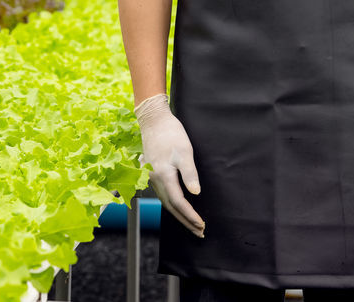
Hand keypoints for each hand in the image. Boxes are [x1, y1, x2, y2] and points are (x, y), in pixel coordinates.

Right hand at [135, 94, 204, 237]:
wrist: (153, 119)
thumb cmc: (171, 133)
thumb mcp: (184, 151)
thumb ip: (189, 173)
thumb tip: (195, 194)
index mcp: (164, 176)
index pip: (178, 203)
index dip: (190, 216)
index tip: (202, 225)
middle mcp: (155, 180)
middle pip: (170, 207)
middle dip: (185, 221)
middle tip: (199, 233)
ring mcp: (151, 177)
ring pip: (165, 202)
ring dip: (179, 215)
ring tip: (191, 224)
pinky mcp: (151, 172)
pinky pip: (162, 195)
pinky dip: (171, 205)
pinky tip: (177, 207)